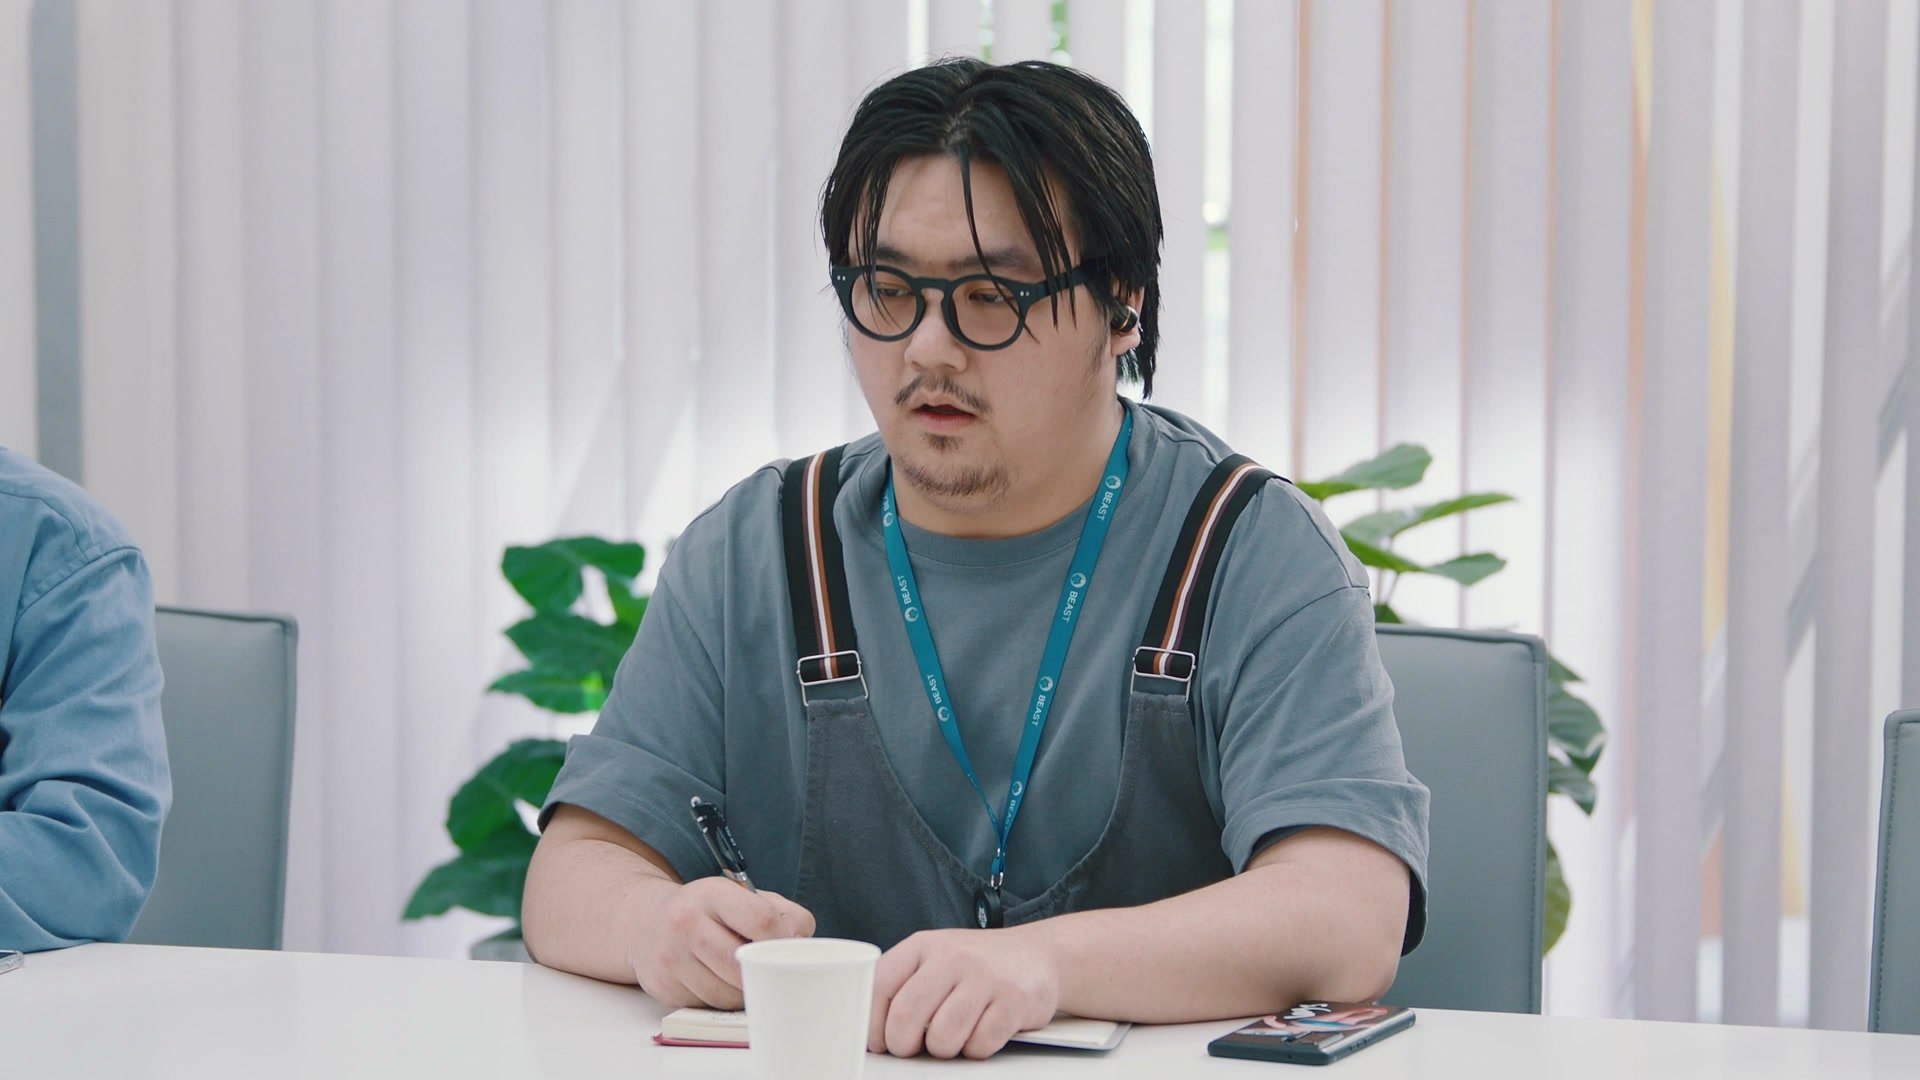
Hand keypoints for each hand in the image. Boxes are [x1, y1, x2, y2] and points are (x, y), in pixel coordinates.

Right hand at [624, 877, 814, 1008]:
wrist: (644, 921)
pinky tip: (720, 983)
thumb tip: (801, 943)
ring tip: (746, 977)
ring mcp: (671, 958)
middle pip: (742, 964)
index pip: (761, 919)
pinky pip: (707, 1006)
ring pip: (726, 994)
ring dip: (744, 992)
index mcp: (711, 894)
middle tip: (772, 970)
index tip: (789, 947)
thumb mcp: (739, 895)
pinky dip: (722, 1001)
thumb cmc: (705, 910)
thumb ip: (779, 912)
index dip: (783, 939)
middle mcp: (686, 923)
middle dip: (763, 972)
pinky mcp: (664, 987)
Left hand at [868, 927, 1060, 1059]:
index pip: (880, 986)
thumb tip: (872, 1032)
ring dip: (944, 1049)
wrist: (1036, 954)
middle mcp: (953, 956)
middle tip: (912, 1047)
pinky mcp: (1015, 1000)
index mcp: (923, 946)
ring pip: (943, 1037)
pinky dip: (976, 1049)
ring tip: (952, 1036)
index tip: (880, 1041)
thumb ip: (903, 985)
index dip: (873, 1024)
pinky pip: (980, 1045)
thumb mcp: (934, 959)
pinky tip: (980, 1032)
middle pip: (906, 1016)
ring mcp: (986, 977)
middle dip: (903, 1045)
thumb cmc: (975, 964)